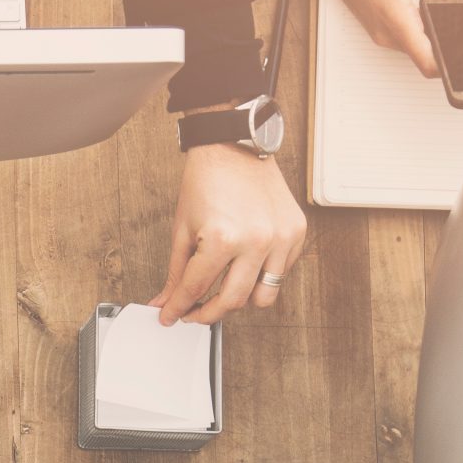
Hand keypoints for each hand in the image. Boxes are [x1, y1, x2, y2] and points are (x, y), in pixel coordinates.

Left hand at [152, 143, 306, 324]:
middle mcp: (257, 240)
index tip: (171, 316)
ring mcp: (281, 237)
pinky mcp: (296, 232)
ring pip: (263, 296)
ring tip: (222, 291)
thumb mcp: (183, 228)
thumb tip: (166, 301)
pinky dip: (262, 276)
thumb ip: (176, 271)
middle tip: (194, 313)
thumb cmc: (207, 180)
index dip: (178, 308)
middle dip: (207, 314)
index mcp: (223, 238)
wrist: (232, 146)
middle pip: (232, 301)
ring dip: (240, 300)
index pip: (196, 289)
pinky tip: (245, 266)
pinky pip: (281, 273)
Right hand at [289, 0, 462, 77]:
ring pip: (414, 45)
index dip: (449, 64)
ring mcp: (380, 31)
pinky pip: (404, 35)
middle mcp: (386, 34)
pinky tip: (424, 5)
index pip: (427, 63)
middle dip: (445, 44)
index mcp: (396, 22)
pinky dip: (419, 25)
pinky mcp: (378, 24)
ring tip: (445, 12)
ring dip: (431, 33)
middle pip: (424, 55)